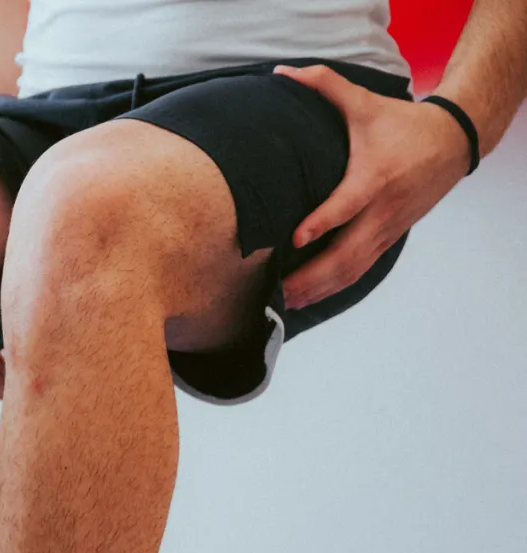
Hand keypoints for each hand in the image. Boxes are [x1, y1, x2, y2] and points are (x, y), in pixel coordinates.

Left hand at [272, 65, 468, 308]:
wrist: (453, 141)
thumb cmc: (404, 123)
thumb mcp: (365, 103)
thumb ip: (325, 85)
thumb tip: (284, 71)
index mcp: (374, 178)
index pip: (346, 205)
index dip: (322, 223)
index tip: (295, 237)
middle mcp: (383, 209)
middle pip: (348, 252)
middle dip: (313, 275)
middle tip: (280, 289)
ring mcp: (389, 227)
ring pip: (355, 268)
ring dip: (322, 287)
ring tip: (289, 301)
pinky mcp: (391, 236)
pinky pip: (363, 268)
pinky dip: (337, 284)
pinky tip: (312, 294)